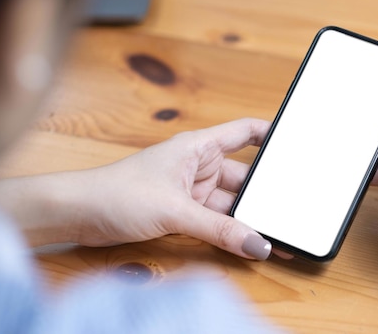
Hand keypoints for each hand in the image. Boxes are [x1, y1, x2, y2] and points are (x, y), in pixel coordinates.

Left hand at [0, 119, 274, 259]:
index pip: (245, 132)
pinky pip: (217, 221)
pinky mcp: (183, 212)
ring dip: (250, 219)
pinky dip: (232, 231)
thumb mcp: (175, 210)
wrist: (80, 213)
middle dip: (266, 194)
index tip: (297, 145)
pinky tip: (250, 242)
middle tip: (292, 209)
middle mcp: (198, 166)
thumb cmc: (117, 192)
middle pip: (244, 177)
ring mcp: (192, 190)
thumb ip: (219, 229)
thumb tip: (257, 244)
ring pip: (232, 203)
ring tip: (278, 233)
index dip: (272, 135)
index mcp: (198, 147)